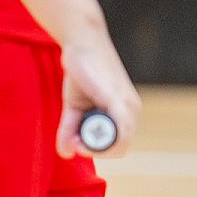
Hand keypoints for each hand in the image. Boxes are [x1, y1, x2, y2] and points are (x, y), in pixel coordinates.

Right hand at [57, 31, 139, 158]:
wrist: (82, 42)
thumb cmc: (81, 72)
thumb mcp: (74, 106)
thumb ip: (70, 129)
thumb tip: (65, 153)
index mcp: (126, 113)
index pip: (120, 145)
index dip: (99, 152)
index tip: (77, 145)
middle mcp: (131, 110)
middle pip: (122, 148)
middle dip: (96, 152)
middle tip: (74, 143)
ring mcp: (128, 105)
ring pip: (122, 142)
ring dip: (95, 148)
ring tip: (75, 140)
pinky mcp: (118, 98)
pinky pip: (119, 128)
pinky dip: (102, 138)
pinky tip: (83, 138)